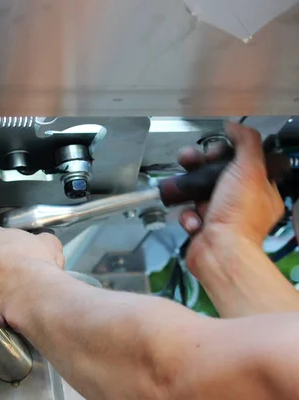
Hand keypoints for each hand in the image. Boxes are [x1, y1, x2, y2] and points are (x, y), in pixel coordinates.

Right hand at [178, 122, 284, 278]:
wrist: (219, 251)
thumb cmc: (238, 216)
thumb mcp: (249, 167)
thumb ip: (246, 142)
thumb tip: (237, 127)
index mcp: (260, 190)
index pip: (243, 162)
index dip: (226, 153)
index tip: (216, 151)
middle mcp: (242, 204)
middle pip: (217, 176)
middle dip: (200, 167)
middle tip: (191, 161)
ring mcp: (222, 217)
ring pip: (200, 193)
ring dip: (190, 190)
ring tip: (185, 187)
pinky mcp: (204, 228)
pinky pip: (190, 213)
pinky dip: (188, 214)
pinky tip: (195, 218)